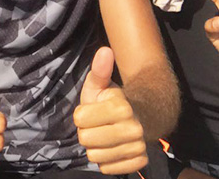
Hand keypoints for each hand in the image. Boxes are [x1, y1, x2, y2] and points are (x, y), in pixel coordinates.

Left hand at [74, 47, 147, 173]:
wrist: (139, 118)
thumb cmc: (110, 101)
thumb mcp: (99, 85)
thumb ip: (99, 70)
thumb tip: (105, 50)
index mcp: (121, 107)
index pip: (79, 119)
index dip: (81, 115)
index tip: (91, 111)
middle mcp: (133, 128)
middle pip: (86, 140)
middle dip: (86, 132)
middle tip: (97, 125)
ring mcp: (138, 146)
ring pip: (95, 157)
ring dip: (95, 148)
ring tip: (104, 136)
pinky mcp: (139, 162)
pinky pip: (107, 169)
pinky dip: (106, 161)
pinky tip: (112, 149)